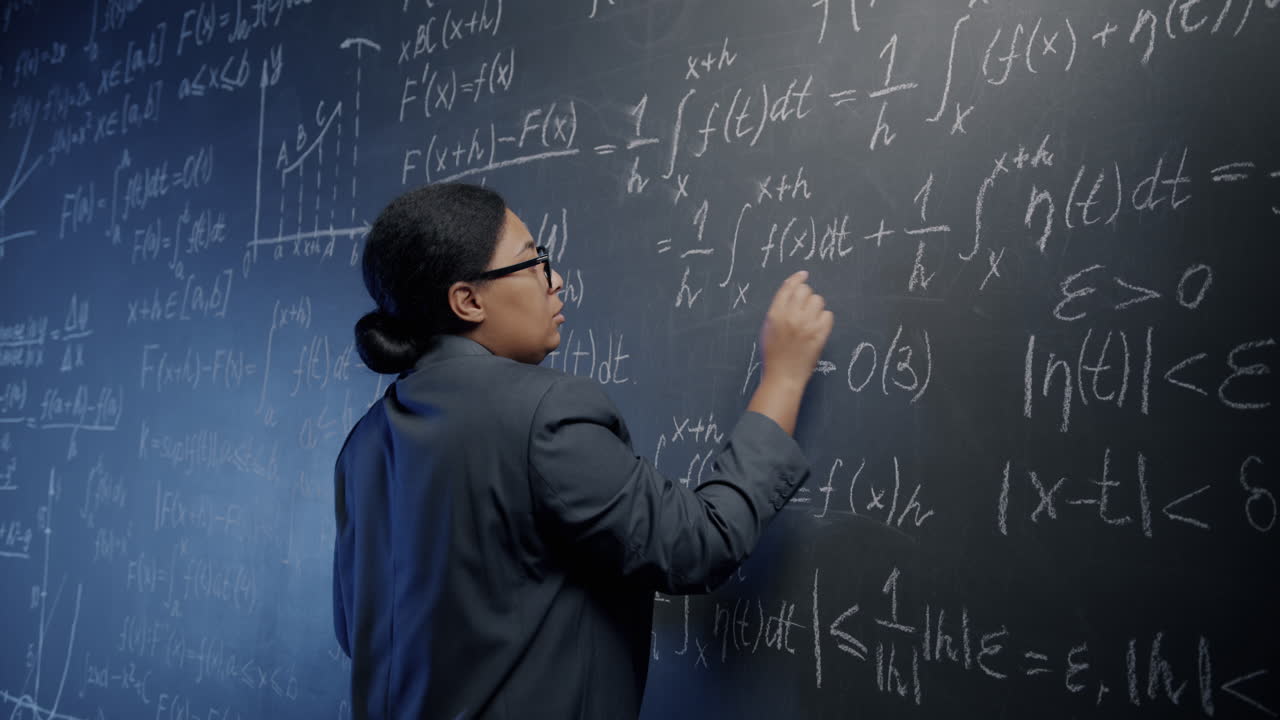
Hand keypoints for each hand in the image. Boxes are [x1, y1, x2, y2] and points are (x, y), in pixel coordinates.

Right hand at [758, 270, 833, 387]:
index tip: (803, 275)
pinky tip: (817, 328)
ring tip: (810, 320)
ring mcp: (807, 325)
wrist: (783, 376)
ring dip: (816, 307)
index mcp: (775, 314)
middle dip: (806, 296)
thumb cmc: (773, 354)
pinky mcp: (820, 334)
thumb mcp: (768, 328)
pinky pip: (828, 315)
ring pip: (818, 300)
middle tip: (804, 308)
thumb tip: (792, 291)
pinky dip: (824, 319)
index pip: (788, 288)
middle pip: (805, 290)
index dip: (797, 279)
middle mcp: (791, 316)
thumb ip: (778, 309)